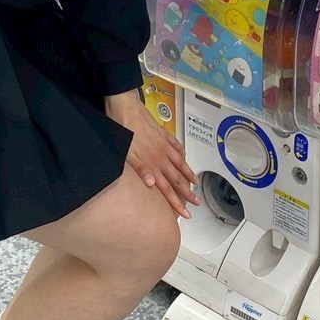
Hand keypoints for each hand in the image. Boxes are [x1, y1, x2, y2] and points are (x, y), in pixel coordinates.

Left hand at [105, 91, 199, 218]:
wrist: (125, 105)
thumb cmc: (122, 129)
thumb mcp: (126, 152)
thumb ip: (141, 169)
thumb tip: (153, 184)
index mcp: (151, 162)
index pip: (166, 187)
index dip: (176, 202)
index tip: (184, 213)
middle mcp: (160, 155)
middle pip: (176, 178)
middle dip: (187, 193)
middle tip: (197, 203)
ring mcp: (163, 144)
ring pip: (179, 162)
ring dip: (187, 174)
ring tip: (195, 183)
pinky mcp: (162, 133)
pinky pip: (175, 145)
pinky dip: (181, 152)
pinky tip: (184, 156)